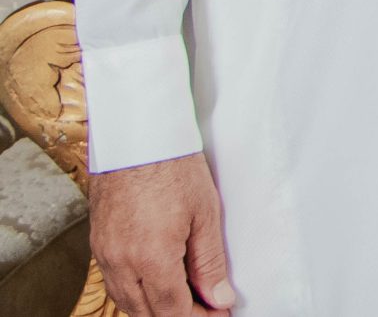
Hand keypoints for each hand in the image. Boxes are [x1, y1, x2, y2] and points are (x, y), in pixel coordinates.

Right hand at [89, 151, 234, 315]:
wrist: (137, 137)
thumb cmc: (173, 167)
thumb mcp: (206, 215)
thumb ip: (210, 263)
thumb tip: (219, 298)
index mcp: (151, 257)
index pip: (172, 311)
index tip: (219, 314)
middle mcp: (121, 262)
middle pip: (147, 313)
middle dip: (179, 316)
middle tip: (209, 308)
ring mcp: (105, 254)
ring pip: (128, 302)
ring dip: (156, 309)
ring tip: (187, 300)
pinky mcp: (98, 244)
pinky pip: (115, 283)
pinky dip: (136, 293)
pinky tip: (157, 285)